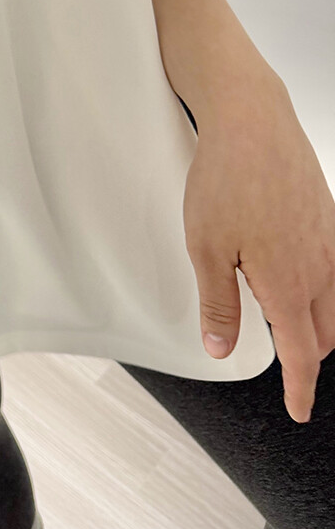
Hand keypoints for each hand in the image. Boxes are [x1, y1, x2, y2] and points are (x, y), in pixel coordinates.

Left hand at [182, 83, 334, 422]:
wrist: (252, 118)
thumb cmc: (225, 177)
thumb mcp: (206, 247)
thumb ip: (218, 305)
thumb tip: (222, 349)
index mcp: (287, 284)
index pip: (302, 355)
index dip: (300, 389)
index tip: (299, 410)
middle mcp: (319, 266)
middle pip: (323, 334)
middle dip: (306, 356)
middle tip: (285, 365)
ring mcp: (328, 240)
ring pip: (331, 300)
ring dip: (312, 319)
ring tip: (282, 318)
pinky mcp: (326, 215)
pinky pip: (331, 266)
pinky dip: (317, 284)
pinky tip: (290, 269)